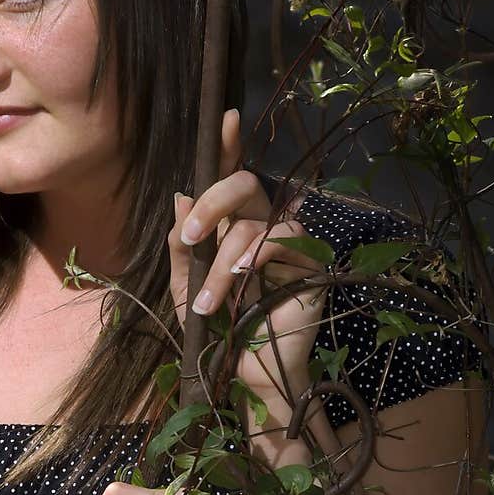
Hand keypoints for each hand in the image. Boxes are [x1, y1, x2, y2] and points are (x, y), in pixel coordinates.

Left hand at [167, 109, 327, 405]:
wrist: (243, 375)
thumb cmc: (218, 332)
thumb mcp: (186, 288)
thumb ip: (182, 245)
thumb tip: (181, 196)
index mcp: (234, 227)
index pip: (231, 180)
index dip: (229, 147)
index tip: (225, 118)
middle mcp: (264, 227)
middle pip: (246, 184)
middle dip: (213, 203)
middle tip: (192, 238)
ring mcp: (290, 244)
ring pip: (255, 222)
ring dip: (224, 262)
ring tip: (210, 303)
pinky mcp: (311, 264)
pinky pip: (284, 238)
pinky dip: (255, 257)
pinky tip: (240, 284)